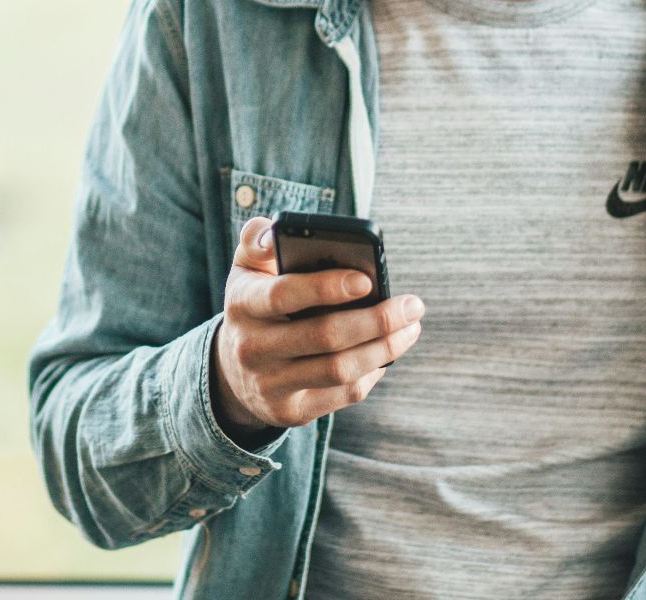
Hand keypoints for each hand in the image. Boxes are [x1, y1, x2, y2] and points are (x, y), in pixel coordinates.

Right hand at [209, 215, 424, 443]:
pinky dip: (372, 373)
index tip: (367, 280)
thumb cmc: (256, 303)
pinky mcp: (290, 412)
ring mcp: (269, 384)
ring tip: (410, 328)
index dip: (325, 287)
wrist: (233, 369)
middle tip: (413, 305)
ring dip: (384, 348)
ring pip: (340, 369)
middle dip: (377, 320)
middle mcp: (251, 348)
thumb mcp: (247, 268)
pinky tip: (387, 353)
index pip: (283, 294)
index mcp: (242, 303)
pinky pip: (342, 394)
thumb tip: (277, 232)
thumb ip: (259, 240)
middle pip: (324, 336)